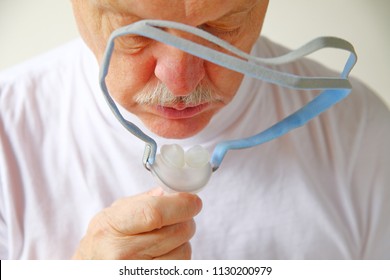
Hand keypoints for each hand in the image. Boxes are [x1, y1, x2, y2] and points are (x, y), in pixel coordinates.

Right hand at [72, 187, 201, 259]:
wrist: (89, 272)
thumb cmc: (102, 242)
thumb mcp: (112, 215)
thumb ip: (141, 201)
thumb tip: (171, 193)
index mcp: (111, 227)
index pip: (154, 213)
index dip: (181, 205)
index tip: (193, 201)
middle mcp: (121, 254)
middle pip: (176, 231)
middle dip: (186, 220)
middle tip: (179, 217)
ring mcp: (136, 272)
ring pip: (184, 251)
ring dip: (182, 241)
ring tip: (166, 239)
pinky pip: (181, 267)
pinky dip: (178, 257)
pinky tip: (164, 254)